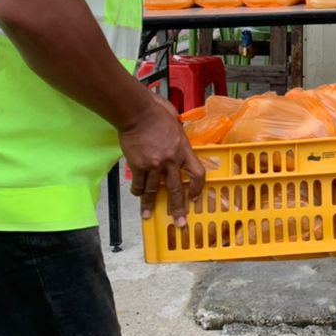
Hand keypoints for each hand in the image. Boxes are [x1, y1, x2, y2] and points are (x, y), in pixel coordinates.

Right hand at [119, 94, 205, 227]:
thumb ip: (179, 135)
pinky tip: (137, 196)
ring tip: (148, 216)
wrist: (137, 113)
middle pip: (176, 190)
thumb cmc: (157, 112)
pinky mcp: (139, 166)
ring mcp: (155, 165)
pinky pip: (139, 184)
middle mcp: (171, 161)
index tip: (195, 198)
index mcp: (184, 150)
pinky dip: (138, 191)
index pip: (198, 174)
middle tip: (179, 223)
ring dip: (150, 205)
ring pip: (154, 191)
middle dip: (178, 209)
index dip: (197, 188)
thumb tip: (180, 134)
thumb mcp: (176, 123)